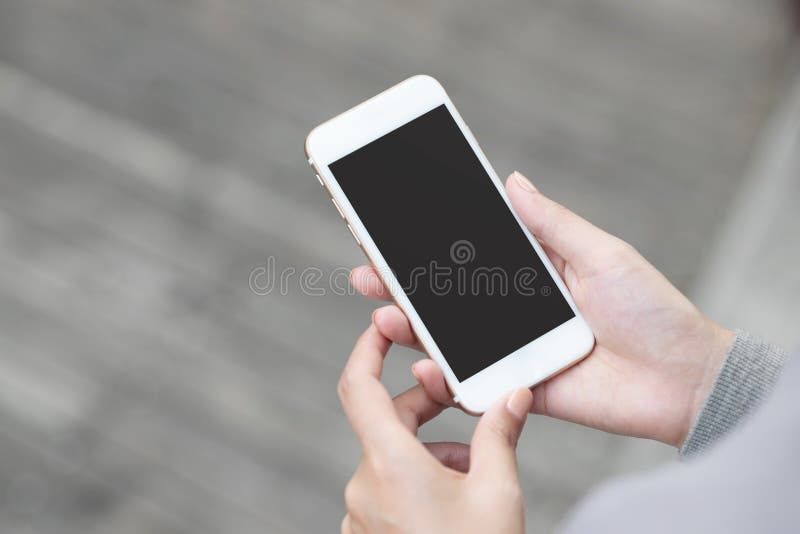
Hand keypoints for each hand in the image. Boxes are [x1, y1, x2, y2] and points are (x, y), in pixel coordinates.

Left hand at [339, 325, 532, 533]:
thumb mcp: (498, 494)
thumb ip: (500, 436)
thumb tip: (512, 398)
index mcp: (390, 465)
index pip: (359, 386)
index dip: (368, 349)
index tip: (381, 328)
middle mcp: (365, 487)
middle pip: (387, 423)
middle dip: (427, 409)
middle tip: (467, 410)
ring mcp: (362, 514)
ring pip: (392, 459)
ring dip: (431, 453)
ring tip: (476, 474)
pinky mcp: (368, 532)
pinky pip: (388, 490)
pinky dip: (418, 482)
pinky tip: (455, 499)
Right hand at [350, 172, 732, 446]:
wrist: (685, 379)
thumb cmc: (652, 311)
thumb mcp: (603, 255)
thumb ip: (553, 224)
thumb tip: (511, 182)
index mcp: (533, 275)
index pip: (471, 255)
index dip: (431, 245)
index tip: (391, 231)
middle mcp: (515, 313)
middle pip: (447, 299)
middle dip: (402, 287)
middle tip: (367, 272)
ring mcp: (514, 352)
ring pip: (450, 341)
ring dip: (411, 330)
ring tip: (383, 315)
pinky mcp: (519, 390)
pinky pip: (474, 387)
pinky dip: (446, 381)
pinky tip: (426, 366)